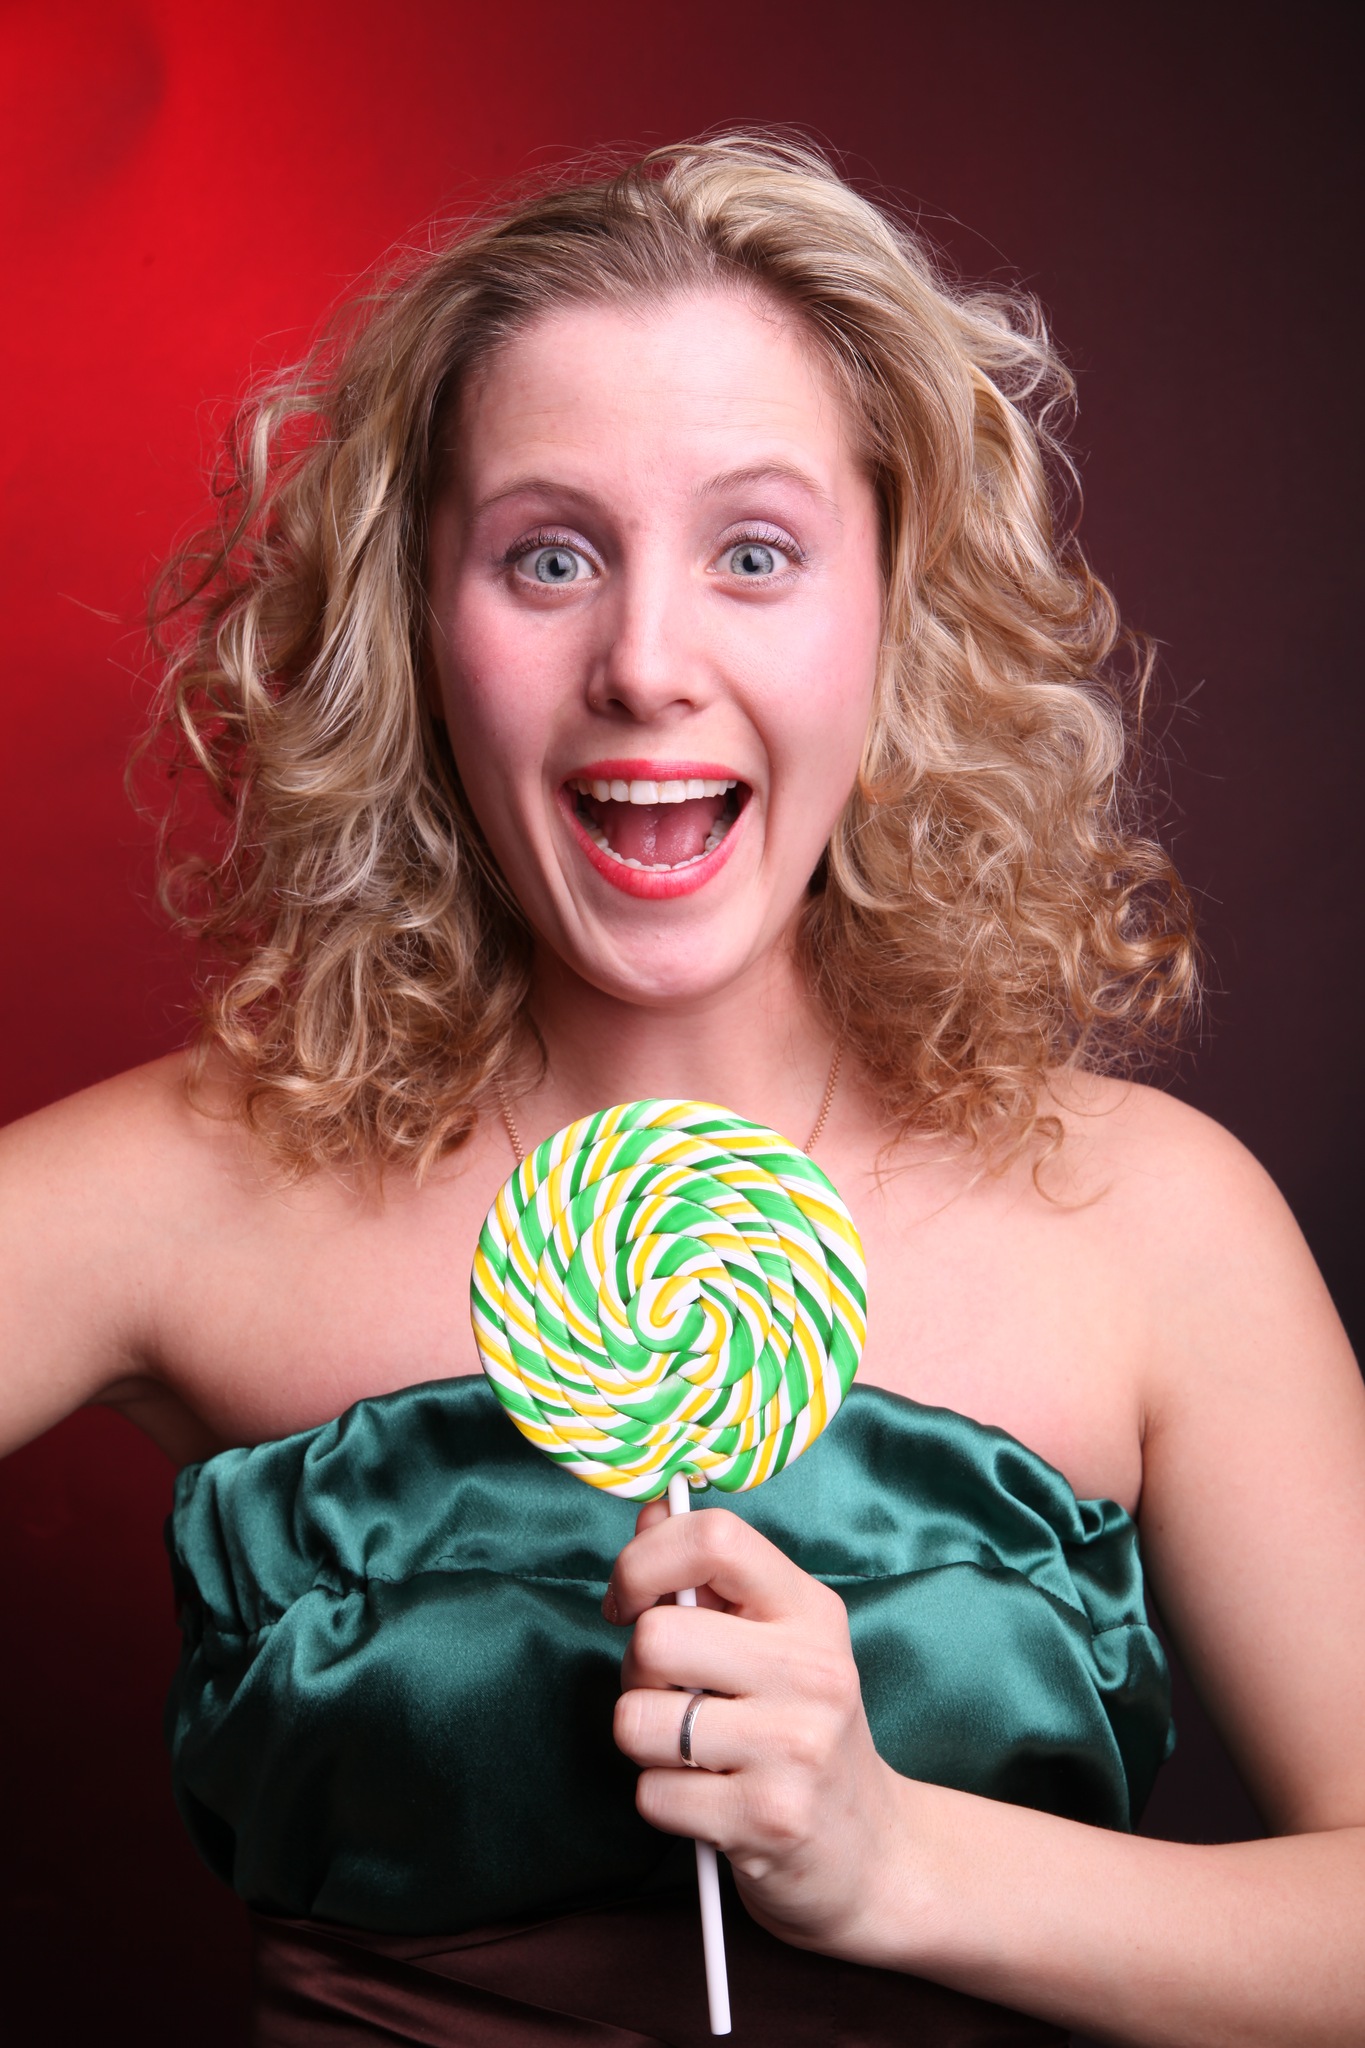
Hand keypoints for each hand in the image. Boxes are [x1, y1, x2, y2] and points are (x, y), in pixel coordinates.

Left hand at [605, 1502, 912, 1958]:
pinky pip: (651, 1793)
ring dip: (644, 1740)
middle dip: (636, 1672)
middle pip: (655, 1638)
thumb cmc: (800, 1730)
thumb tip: (649, 1511)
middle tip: (672, 1695)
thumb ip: (711, 1575)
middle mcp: (812, 1670)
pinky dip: (661, 1801)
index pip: (714, 1537)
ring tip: (691, 1750)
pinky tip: (708, 1802)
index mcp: (810, 1609)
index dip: (644, 1560)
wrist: (870, 1853)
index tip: (630, 1601)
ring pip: (637, 1720)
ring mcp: (795, 1747)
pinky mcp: (769, 1819)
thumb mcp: (778, 1638)